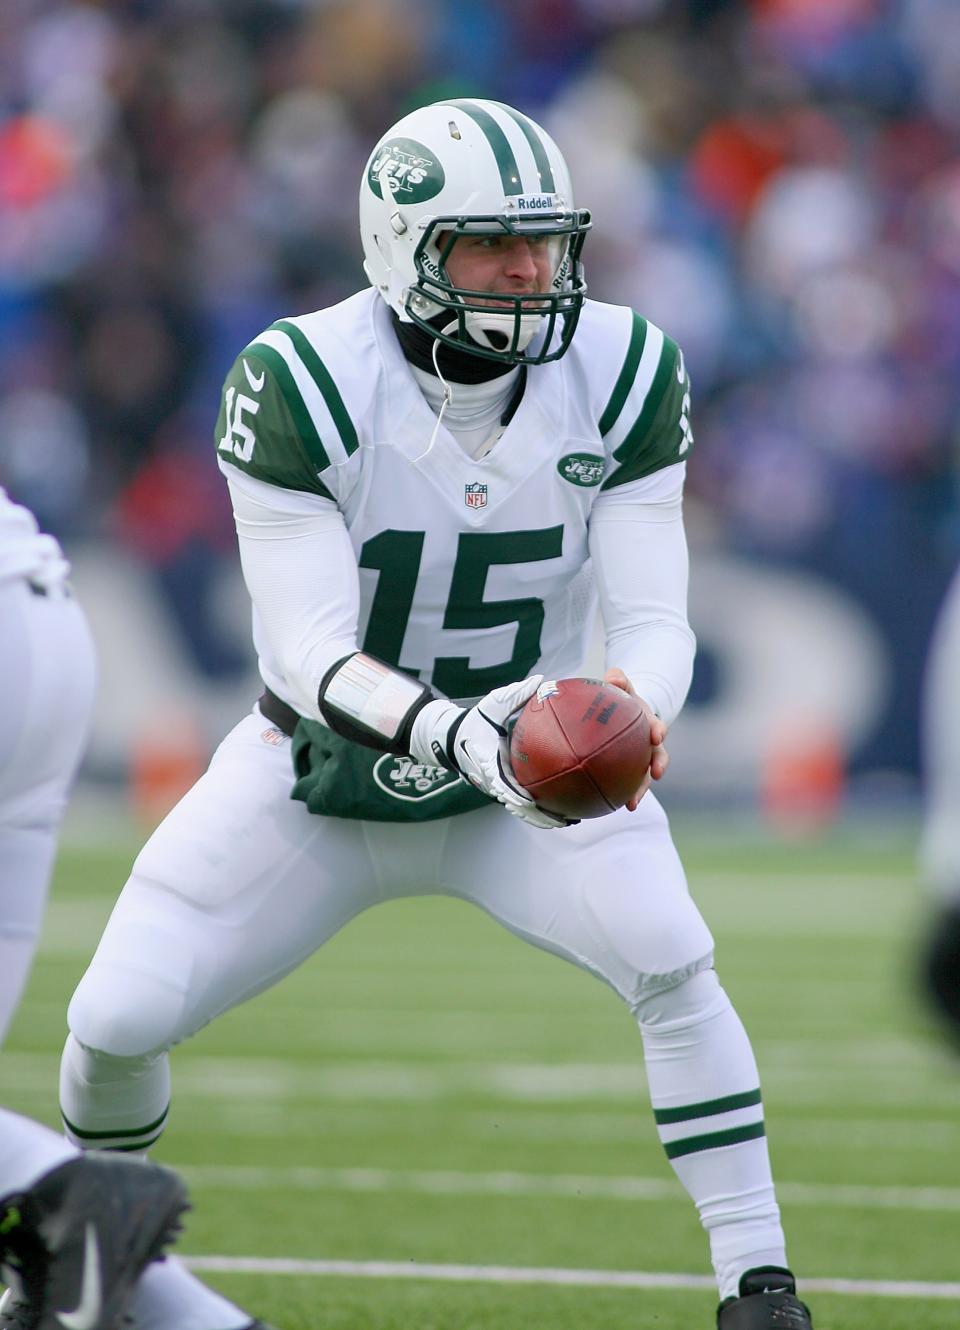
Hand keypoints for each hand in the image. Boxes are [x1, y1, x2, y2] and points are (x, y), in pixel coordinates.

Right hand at [410, 676, 574, 828]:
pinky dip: (540, 809)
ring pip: (521, 809)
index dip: (514, 794)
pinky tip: (563, 810)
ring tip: (569, 821)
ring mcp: (499, 787)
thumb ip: (516, 693)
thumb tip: (542, 680)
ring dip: (542, 818)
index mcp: (488, 761)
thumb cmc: (476, 719)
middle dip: (537, 815)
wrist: (455, 736)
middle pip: (516, 805)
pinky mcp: (505, 787)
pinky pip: (523, 802)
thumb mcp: (493, 702)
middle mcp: (493, 780)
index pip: (501, 782)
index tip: (529, 801)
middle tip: (562, 820)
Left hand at [604, 668, 667, 810]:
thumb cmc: (622, 699)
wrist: (624, 713)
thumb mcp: (621, 686)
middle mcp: (650, 744)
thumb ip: (618, 679)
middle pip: (658, 755)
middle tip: (656, 773)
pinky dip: (623, 795)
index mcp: (649, 723)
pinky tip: (611, 806)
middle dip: (659, 764)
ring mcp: (642, 759)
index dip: (658, 731)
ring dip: (640, 790)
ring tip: (632, 803)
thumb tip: (614, 678)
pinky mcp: (632, 771)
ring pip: (644, 777)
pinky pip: (628, 785)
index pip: (657, 727)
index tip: (656, 736)